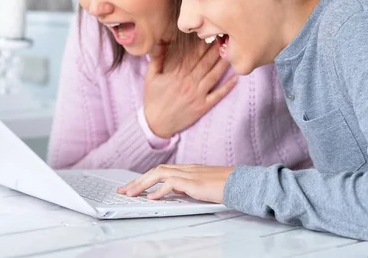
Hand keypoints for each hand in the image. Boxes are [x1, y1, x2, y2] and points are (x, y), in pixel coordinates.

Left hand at [117, 164, 234, 202]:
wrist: (244, 182)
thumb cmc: (229, 185)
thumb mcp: (203, 186)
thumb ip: (188, 187)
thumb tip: (174, 192)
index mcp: (188, 169)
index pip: (161, 171)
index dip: (145, 178)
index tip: (133, 186)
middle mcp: (186, 169)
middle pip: (155, 170)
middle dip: (137, 181)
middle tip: (123, 190)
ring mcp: (190, 173)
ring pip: (159, 174)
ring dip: (142, 184)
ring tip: (130, 194)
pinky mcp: (194, 182)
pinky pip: (171, 183)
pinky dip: (159, 190)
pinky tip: (151, 198)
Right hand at [143, 42, 236, 138]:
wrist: (156, 124)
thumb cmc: (153, 99)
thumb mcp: (150, 77)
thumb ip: (156, 59)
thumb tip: (159, 42)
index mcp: (176, 75)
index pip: (192, 55)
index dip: (201, 44)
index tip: (209, 33)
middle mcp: (189, 83)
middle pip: (205, 62)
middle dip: (215, 49)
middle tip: (225, 37)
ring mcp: (197, 95)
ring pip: (214, 76)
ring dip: (223, 63)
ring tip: (231, 51)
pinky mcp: (202, 107)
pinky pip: (217, 95)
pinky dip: (227, 87)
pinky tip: (236, 78)